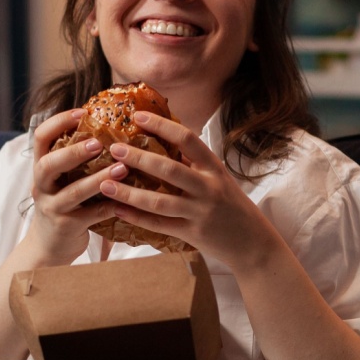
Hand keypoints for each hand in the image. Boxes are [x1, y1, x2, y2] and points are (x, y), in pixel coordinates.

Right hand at [24, 108, 127, 265]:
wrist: (48, 247)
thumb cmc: (63, 205)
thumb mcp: (61, 180)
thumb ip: (75, 159)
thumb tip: (109, 128)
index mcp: (42, 168)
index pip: (40, 137)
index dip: (58, 122)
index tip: (82, 111)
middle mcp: (42, 186)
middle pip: (49, 164)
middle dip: (74, 152)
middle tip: (98, 143)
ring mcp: (52, 207)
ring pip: (73, 191)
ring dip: (98, 179)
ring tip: (122, 168)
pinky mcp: (67, 227)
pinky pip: (91, 215)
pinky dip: (110, 206)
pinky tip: (128, 199)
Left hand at [97, 111, 277, 267]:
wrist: (253, 243)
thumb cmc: (232, 206)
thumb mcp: (218, 178)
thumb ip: (193, 163)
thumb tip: (162, 138)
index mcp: (214, 167)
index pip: (187, 139)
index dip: (161, 125)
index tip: (138, 116)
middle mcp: (208, 187)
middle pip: (169, 169)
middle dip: (139, 158)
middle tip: (114, 149)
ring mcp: (200, 212)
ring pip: (160, 201)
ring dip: (129, 193)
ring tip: (105, 185)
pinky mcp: (193, 234)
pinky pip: (160, 225)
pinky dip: (137, 218)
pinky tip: (118, 211)